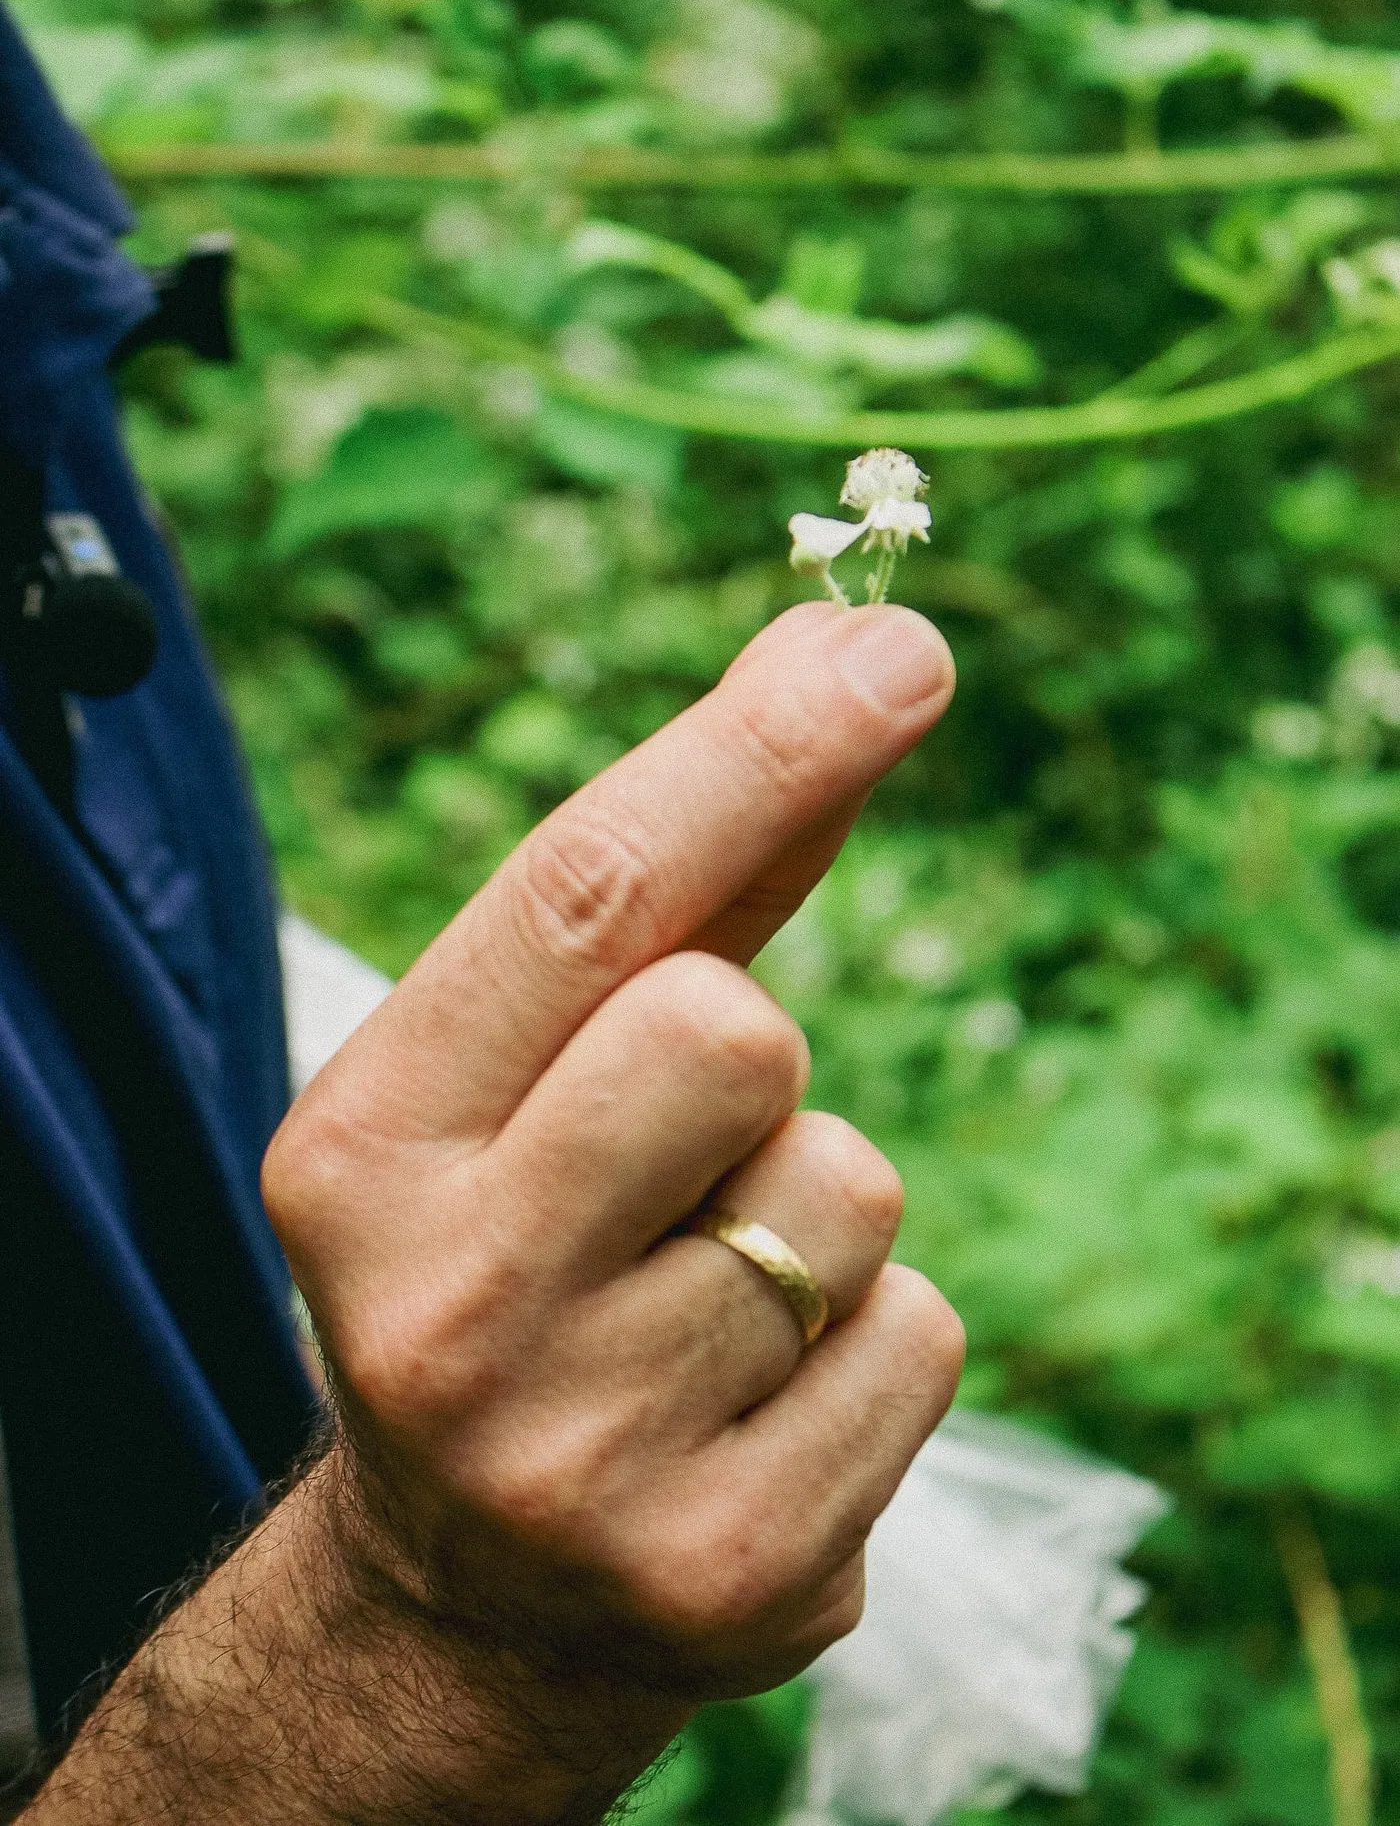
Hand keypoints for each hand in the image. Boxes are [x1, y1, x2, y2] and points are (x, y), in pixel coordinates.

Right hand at [28, 602, 961, 1825]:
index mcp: (359, 1149)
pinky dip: (871, 1341)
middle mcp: (443, 1310)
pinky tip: (762, 1405)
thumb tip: (846, 645)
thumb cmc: (526, 1246)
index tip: (894, 647)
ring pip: (848, 1187)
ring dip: (815, 1208)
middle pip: (734, 1031)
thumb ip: (682, 874)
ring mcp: (582, 1464)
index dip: (752, 752)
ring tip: (709, 1297)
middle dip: (752, 1056)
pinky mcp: (735, 1571)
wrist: (481, 1594)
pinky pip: (921, 1337)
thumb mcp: (523, 1077)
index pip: (579, 900)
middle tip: (680, 1147)